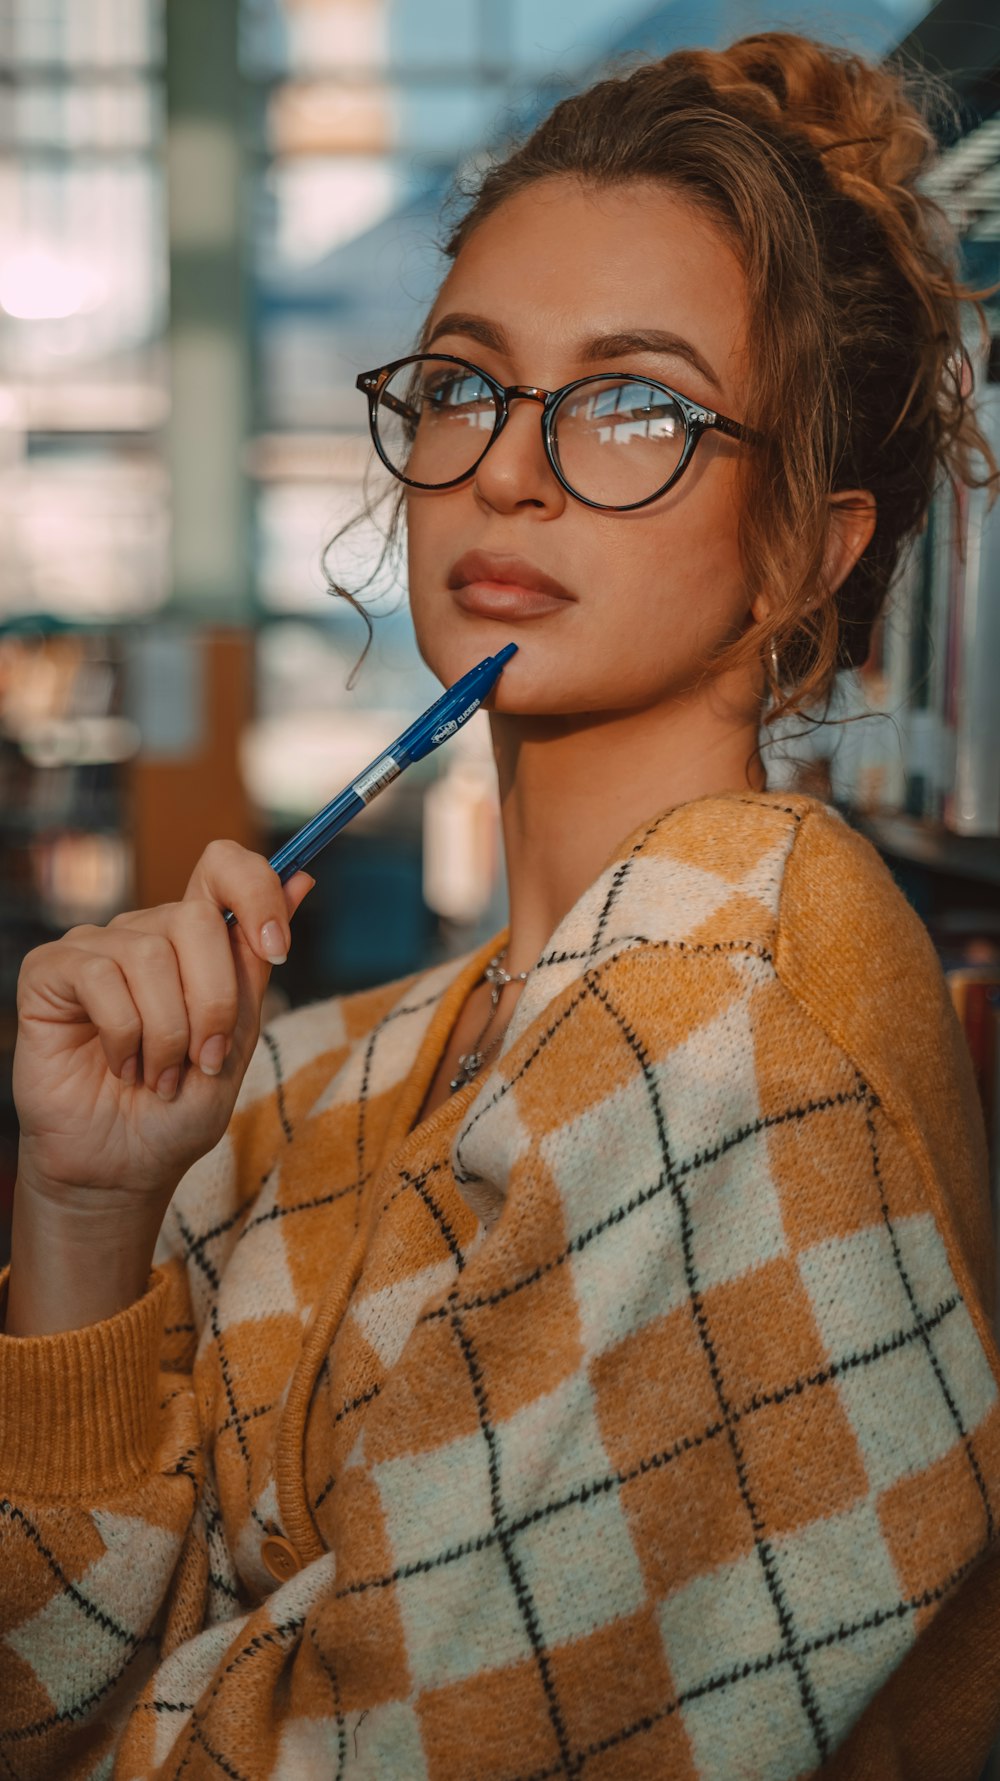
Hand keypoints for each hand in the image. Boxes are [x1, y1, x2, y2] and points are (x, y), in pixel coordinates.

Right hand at [12, 840, 313, 1220]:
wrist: (121, 1167)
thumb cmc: (178, 1109)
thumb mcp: (236, 1041)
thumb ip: (256, 966)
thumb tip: (303, 880)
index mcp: (195, 943)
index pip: (223, 868)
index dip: (256, 890)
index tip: (278, 949)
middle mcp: (144, 933)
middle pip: (196, 919)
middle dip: (214, 1002)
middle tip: (203, 1061)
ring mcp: (95, 948)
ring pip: (151, 955)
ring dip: (167, 1033)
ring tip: (158, 1076)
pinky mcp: (51, 971)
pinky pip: (100, 977)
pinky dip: (123, 1035)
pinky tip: (121, 1066)